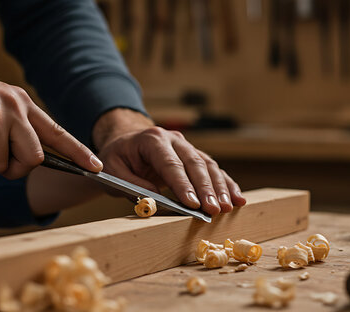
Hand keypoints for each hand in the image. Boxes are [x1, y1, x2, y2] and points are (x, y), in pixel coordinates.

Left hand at [94, 109, 245, 215]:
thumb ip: (131, 184)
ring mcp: (186, 146)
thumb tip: (154, 200)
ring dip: (220, 188)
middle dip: (206, 189)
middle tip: (214, 210)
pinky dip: (227, 184)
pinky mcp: (195, 156)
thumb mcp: (112, 170)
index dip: (182, 184)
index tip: (192, 204)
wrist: (125, 141)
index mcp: (152, 139)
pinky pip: (214, 169)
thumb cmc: (117, 158)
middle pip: (194, 164)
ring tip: (228, 208)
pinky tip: (237, 199)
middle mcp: (173, 140)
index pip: (170, 163)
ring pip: (208, 166)